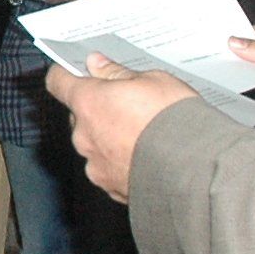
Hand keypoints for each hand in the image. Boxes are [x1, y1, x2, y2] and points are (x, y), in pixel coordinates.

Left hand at [46, 58, 191, 200]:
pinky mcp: (110, 188)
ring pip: (94, 145)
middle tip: (128, 106)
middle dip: (98, 111)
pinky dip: (122, 164)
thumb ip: (117, 73)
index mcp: (88, 102)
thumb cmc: (175, 120)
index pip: (58, 81)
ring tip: (144, 136)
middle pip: (79, 116)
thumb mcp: (153, 80)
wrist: (196, 170)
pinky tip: (147, 158)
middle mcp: (84, 136)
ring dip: (110, 139)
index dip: (66, 75)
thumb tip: (97, 64)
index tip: (78, 72)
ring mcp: (95, 165)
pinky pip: (109, 170)